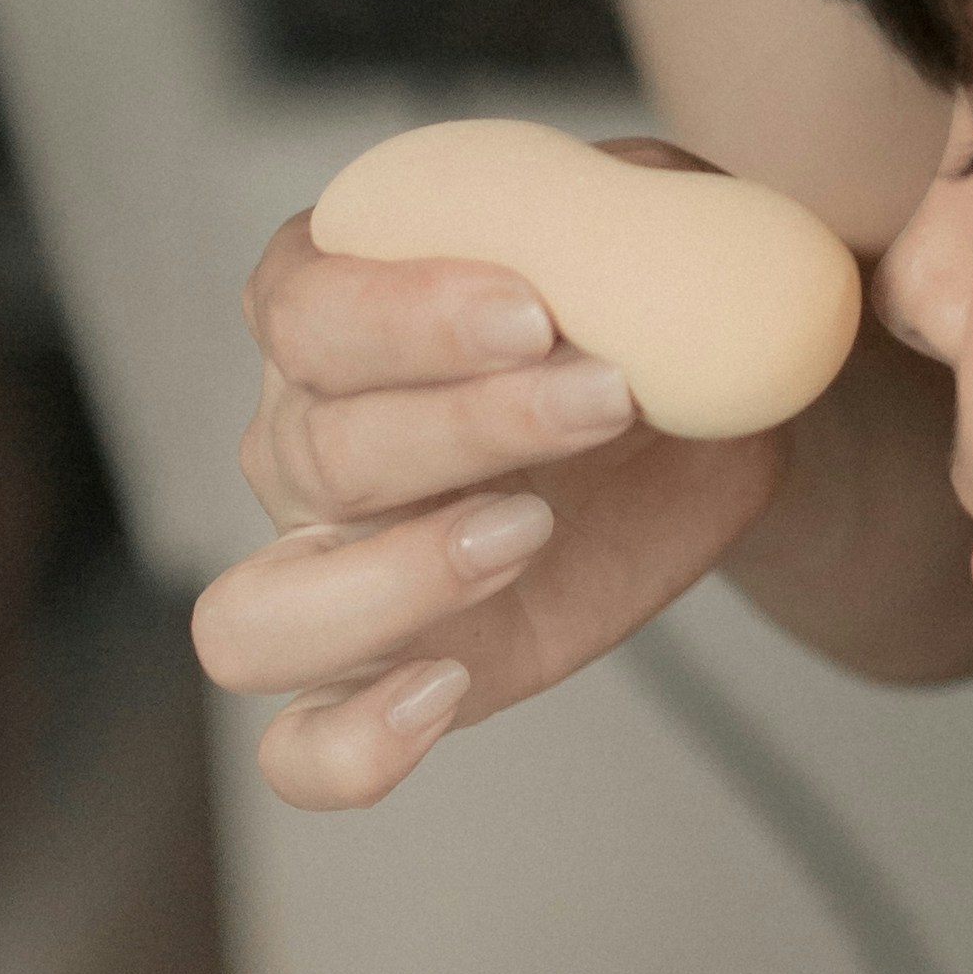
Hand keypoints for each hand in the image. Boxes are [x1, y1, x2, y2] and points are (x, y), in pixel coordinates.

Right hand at [193, 135, 790, 805]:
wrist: (715, 411)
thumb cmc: (642, 299)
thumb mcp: (646, 226)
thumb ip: (615, 227)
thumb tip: (627, 273)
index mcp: (325, 300)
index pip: (309, 311)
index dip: (410, 316)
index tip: (534, 313)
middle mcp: (297, 436)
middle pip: (321, 450)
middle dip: (472, 428)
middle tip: (607, 397)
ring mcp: (322, 566)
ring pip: (257, 616)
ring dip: (392, 583)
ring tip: (528, 532)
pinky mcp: (387, 671)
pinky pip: (302, 747)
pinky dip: (350, 743)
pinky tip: (444, 691)